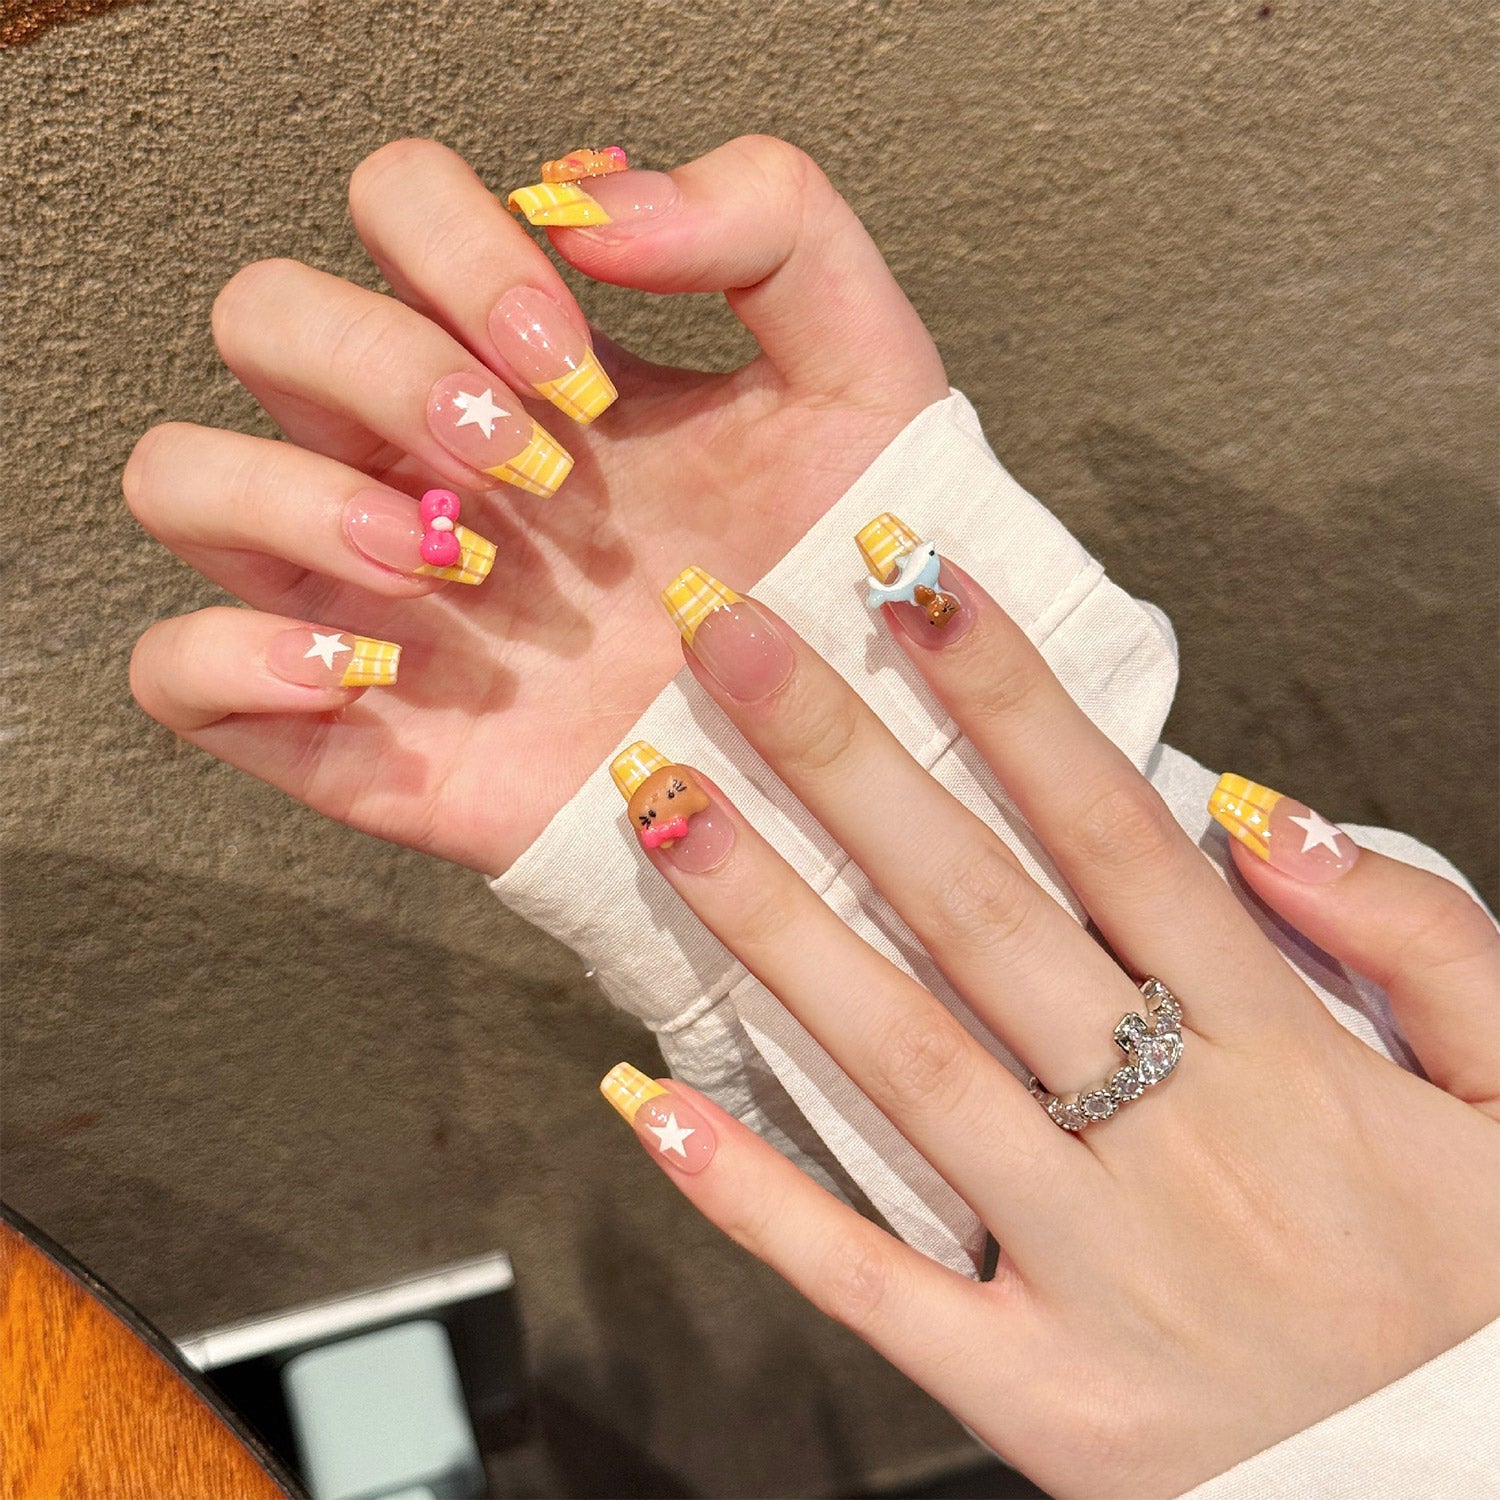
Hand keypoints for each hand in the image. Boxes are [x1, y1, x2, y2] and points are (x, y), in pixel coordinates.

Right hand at [124, 137, 946, 870]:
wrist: (841, 759)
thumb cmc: (840, 569)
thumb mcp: (856, 371)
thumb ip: (769, 224)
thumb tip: (592, 202)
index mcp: (525, 364)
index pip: (393, 207)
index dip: (455, 252)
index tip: (574, 364)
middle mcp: (427, 460)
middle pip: (265, 317)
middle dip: (381, 369)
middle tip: (528, 468)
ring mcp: (377, 594)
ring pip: (185, 479)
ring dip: (293, 498)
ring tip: (445, 564)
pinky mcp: (358, 732)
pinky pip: (177, 673)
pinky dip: (227, 659)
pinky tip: (369, 670)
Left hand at [596, 549, 1499, 1497]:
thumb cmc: (1488, 1308)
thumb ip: (1424, 941)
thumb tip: (1264, 816)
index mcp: (1289, 1059)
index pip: (1113, 832)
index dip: (1007, 698)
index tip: (909, 588)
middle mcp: (1171, 1144)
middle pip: (978, 915)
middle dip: (848, 763)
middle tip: (731, 644)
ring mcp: (1090, 1273)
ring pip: (905, 1066)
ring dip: (774, 929)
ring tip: (667, 805)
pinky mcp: (1039, 1395)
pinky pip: (874, 1286)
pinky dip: (758, 1197)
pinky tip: (651, 1104)